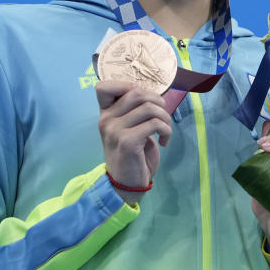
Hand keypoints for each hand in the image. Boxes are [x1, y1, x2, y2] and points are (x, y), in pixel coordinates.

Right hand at [96, 81, 172, 204]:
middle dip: (157, 101)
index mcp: (106, 114)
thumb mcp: (129, 128)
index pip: (103, 86)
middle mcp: (106, 120)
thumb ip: (133, 110)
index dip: (127, 85)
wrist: (127, 184)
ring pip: (149, 107)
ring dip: (165, 117)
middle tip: (162, 117)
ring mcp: (115, 130)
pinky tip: (164, 141)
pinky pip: (154, 124)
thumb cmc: (133, 154)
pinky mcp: (127, 142)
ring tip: (164, 130)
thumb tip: (150, 93)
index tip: (143, 100)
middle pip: (136, 92)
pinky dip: (166, 130)